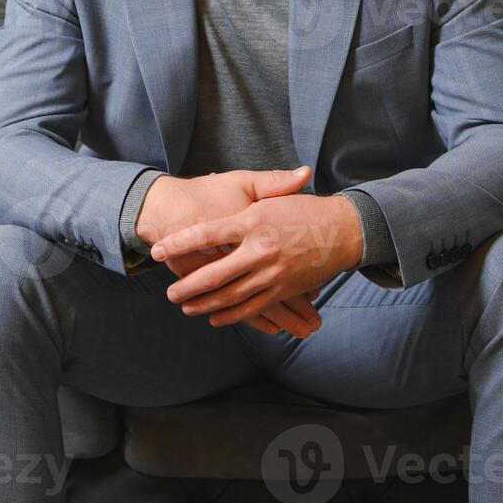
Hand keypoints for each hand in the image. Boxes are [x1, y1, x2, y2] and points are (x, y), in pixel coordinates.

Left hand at [137, 166, 323, 336]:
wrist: (344, 230)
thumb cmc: (304, 209)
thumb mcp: (271, 195)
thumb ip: (238, 199)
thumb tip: (214, 183)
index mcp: (252, 220)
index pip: (206, 233)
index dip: (180, 243)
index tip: (158, 250)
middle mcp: (260, 249)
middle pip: (214, 273)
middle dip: (188, 286)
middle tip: (170, 293)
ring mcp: (272, 273)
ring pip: (231, 295)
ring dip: (205, 304)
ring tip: (185, 308)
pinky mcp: (283, 289)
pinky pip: (253, 308)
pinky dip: (231, 315)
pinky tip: (215, 318)